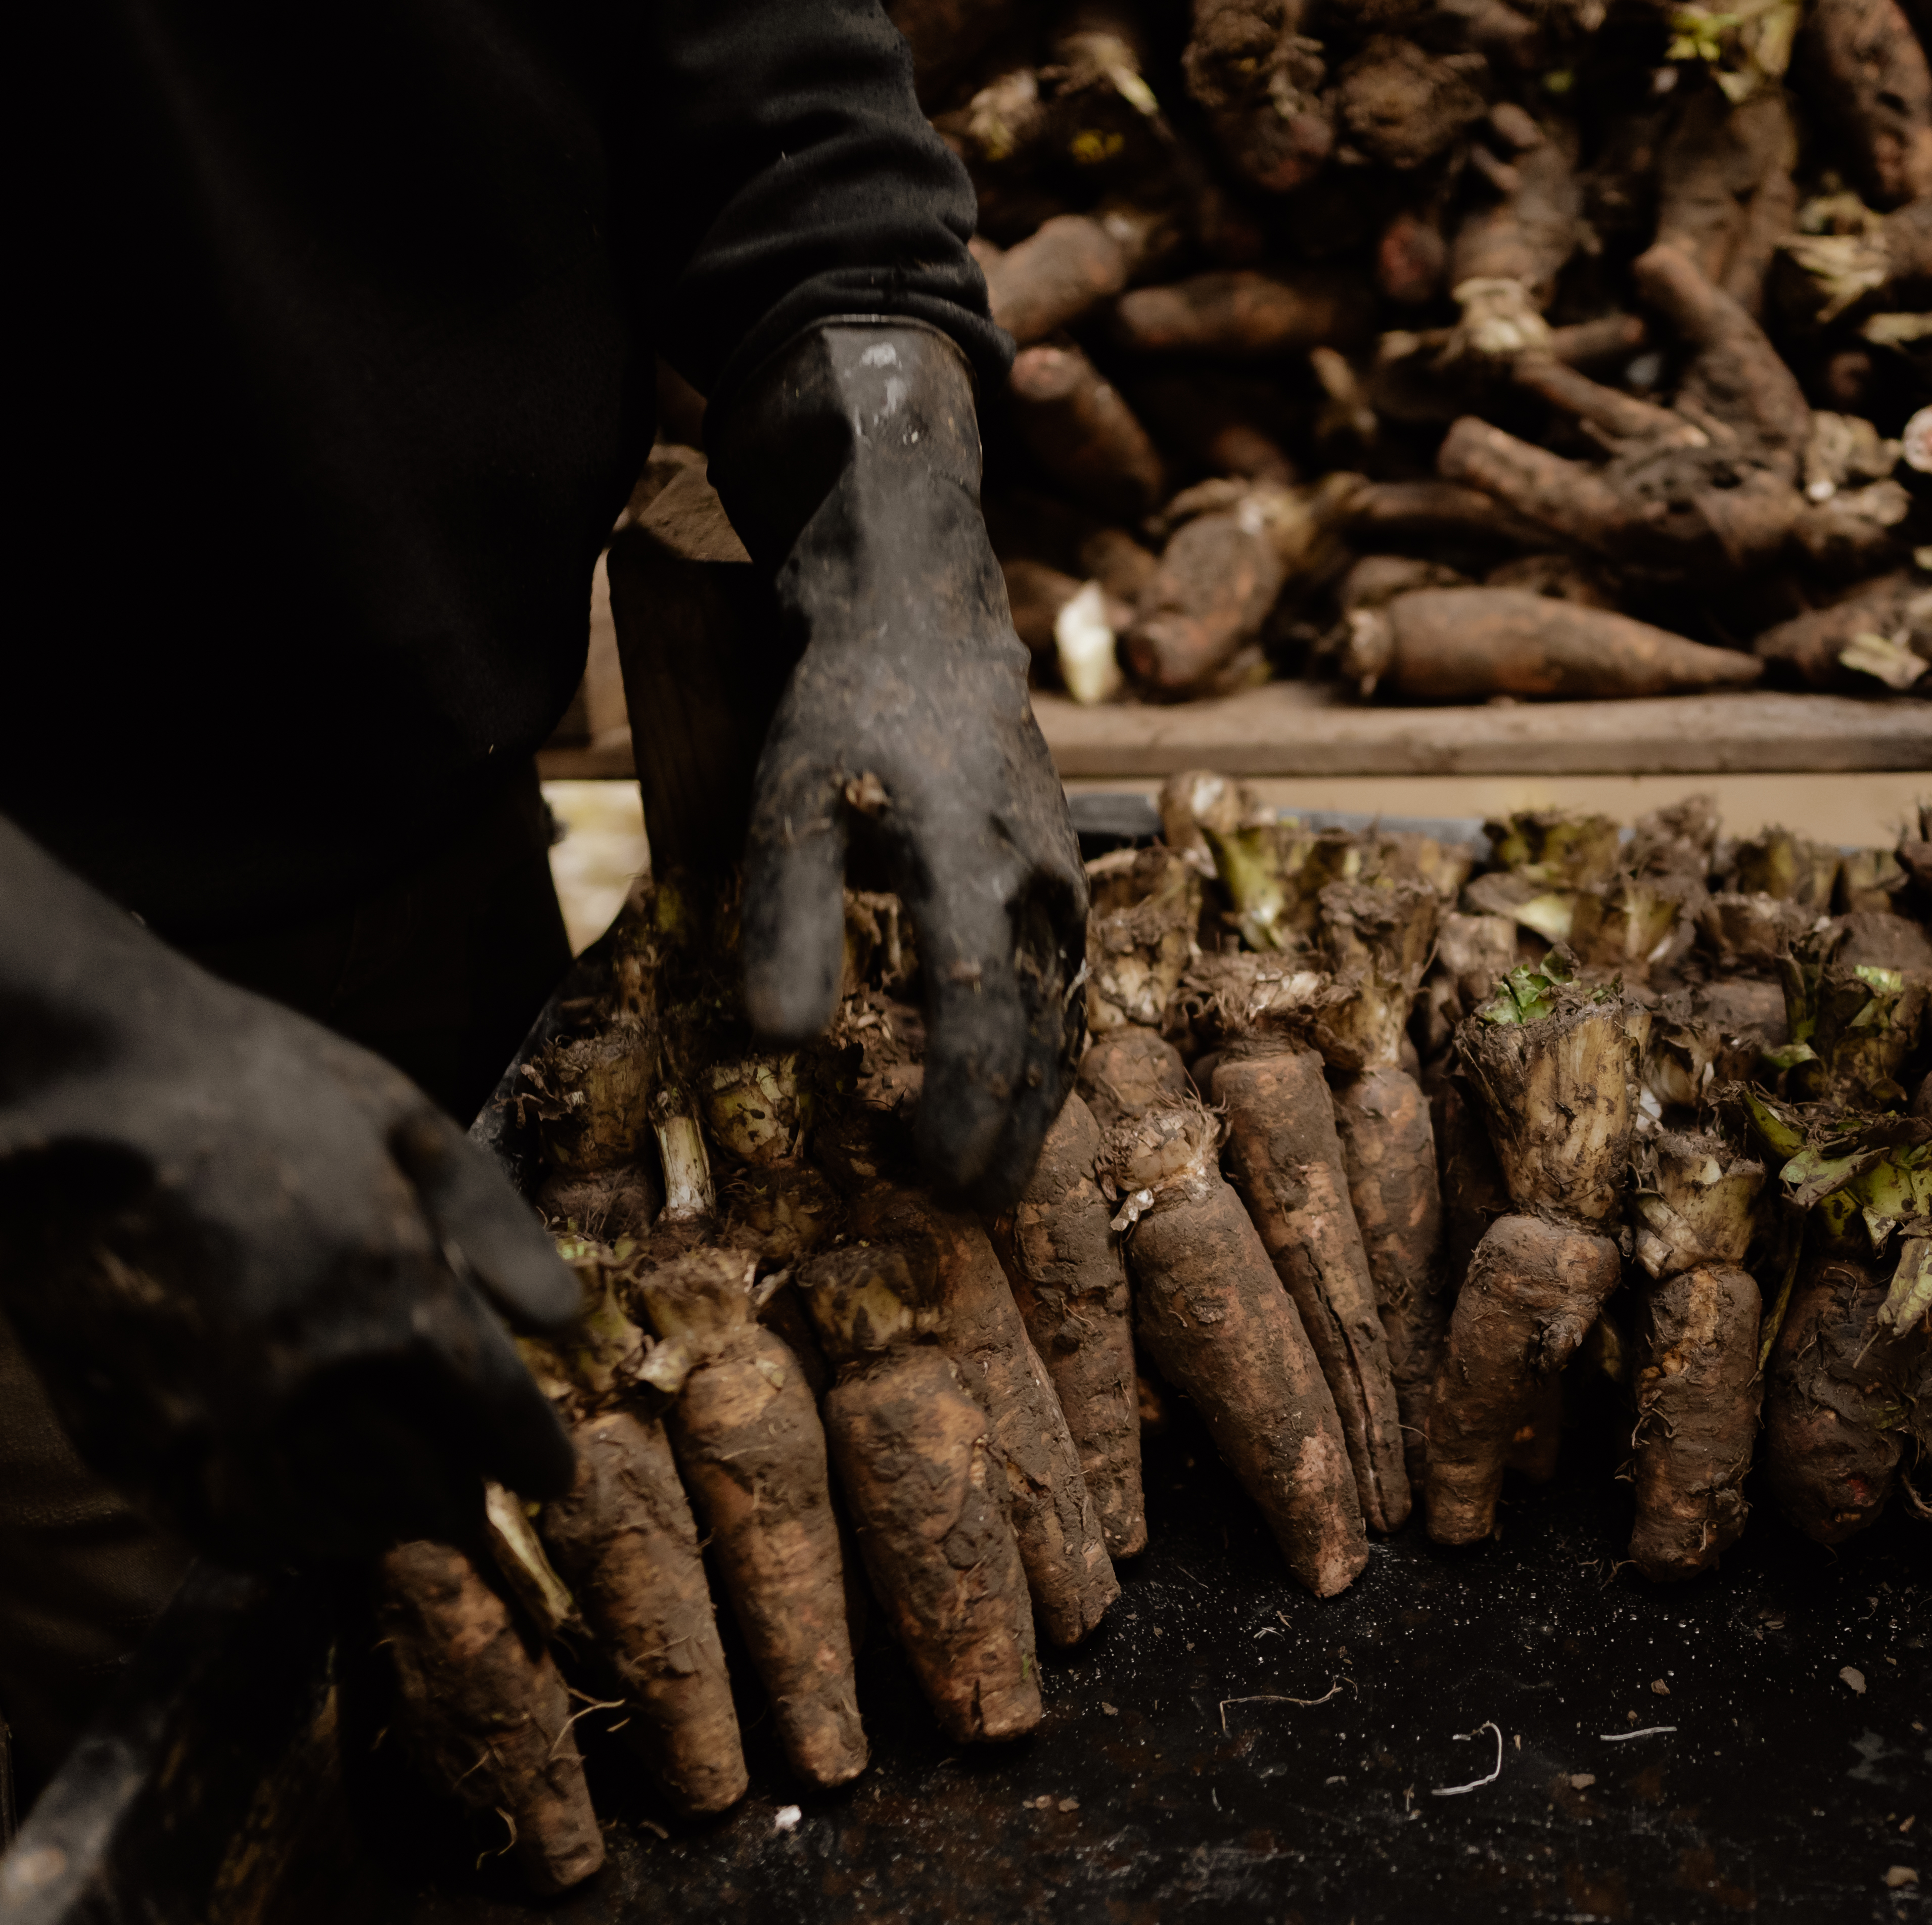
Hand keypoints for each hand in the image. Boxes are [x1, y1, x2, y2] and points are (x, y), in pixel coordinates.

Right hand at [0, 822, 578, 1557]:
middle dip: (460, 1496)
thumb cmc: (252, 1087)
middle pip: (424, 1497)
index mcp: (394, 1302)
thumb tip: (562, 1325)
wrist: (68, 1085)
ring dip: (376, 1519)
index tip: (549, 1471)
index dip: (537, 1459)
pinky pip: (225, 1527)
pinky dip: (278, 1531)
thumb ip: (496, 1232)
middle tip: (470, 1488)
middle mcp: (307, 1381)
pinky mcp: (126, 1436)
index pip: (501, 1429)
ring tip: (395, 1499)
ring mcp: (207, 1420)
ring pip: (329, 1524)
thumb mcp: (410, 1127)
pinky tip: (300, 1508)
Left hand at [709, 322, 1088, 1205]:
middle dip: (1008, 1131)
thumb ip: (785, 919)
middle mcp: (1034, 881)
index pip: (976, 1018)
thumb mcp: (787, 799)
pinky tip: (1023, 1084)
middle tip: (976, 1212)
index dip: (959, 1109)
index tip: (935, 1180)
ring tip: (1000, 1172)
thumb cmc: (843, 708)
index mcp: (966, 867)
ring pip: (1063, 1012)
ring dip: (1036, 1099)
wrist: (923, 616)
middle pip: (1037, 1035)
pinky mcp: (1062, 870)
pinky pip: (1067, 979)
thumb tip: (775, 1045)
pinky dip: (1046, 1044)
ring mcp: (1061, 876)